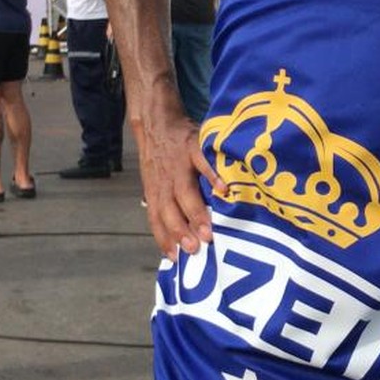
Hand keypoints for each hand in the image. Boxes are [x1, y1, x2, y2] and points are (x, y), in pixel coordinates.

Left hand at [137, 102, 227, 257]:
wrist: (155, 120)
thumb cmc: (160, 157)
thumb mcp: (155, 181)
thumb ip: (165, 204)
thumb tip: (175, 234)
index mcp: (155, 191)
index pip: (157, 220)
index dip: (164, 239)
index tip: (175, 259)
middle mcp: (165, 181)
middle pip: (170, 210)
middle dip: (181, 231)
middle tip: (196, 249)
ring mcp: (179, 164)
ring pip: (185, 192)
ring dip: (195, 213)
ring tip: (209, 231)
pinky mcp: (192, 148)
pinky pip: (203, 163)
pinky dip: (213, 176)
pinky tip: (224, 190)